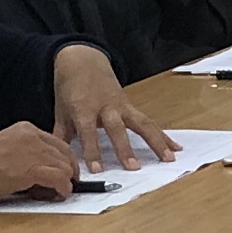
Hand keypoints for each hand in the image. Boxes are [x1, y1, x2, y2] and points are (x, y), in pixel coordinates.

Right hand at [0, 123, 80, 201]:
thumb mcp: (7, 148)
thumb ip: (27, 153)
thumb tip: (43, 170)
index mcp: (26, 130)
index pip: (57, 142)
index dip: (65, 159)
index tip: (66, 171)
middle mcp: (33, 137)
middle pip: (65, 154)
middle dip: (69, 171)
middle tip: (67, 184)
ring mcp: (34, 152)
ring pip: (65, 166)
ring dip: (66, 182)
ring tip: (58, 191)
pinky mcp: (32, 169)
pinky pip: (60, 178)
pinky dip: (63, 188)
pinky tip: (58, 194)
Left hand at [51, 46, 173, 172]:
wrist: (82, 62)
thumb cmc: (70, 90)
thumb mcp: (61, 112)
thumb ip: (61, 136)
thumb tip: (56, 160)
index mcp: (84, 109)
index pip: (88, 133)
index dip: (92, 151)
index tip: (98, 170)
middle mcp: (106, 107)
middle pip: (118, 128)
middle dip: (126, 148)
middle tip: (134, 168)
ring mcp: (122, 106)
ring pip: (141, 123)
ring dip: (156, 141)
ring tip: (168, 158)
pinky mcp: (132, 106)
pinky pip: (150, 121)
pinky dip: (163, 135)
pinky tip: (175, 148)